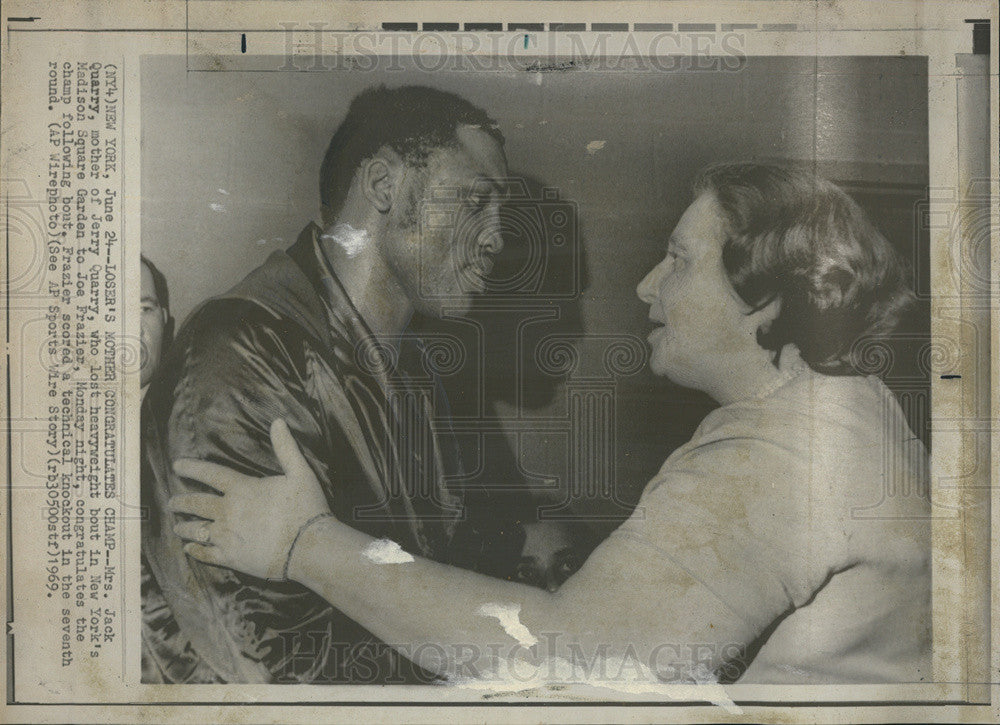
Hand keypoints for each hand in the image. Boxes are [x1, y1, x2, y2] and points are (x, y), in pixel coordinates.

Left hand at [170, 419, 330, 580]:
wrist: (309, 547)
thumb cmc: (306, 508)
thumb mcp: (300, 473)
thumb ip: (286, 448)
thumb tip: (278, 421)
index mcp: (242, 489)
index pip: (210, 474)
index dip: (192, 468)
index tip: (177, 465)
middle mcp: (228, 511)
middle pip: (196, 503)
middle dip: (181, 501)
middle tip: (171, 502)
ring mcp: (226, 535)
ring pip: (196, 529)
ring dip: (184, 526)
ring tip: (176, 526)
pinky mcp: (230, 557)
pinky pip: (205, 553)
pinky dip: (195, 550)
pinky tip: (189, 549)